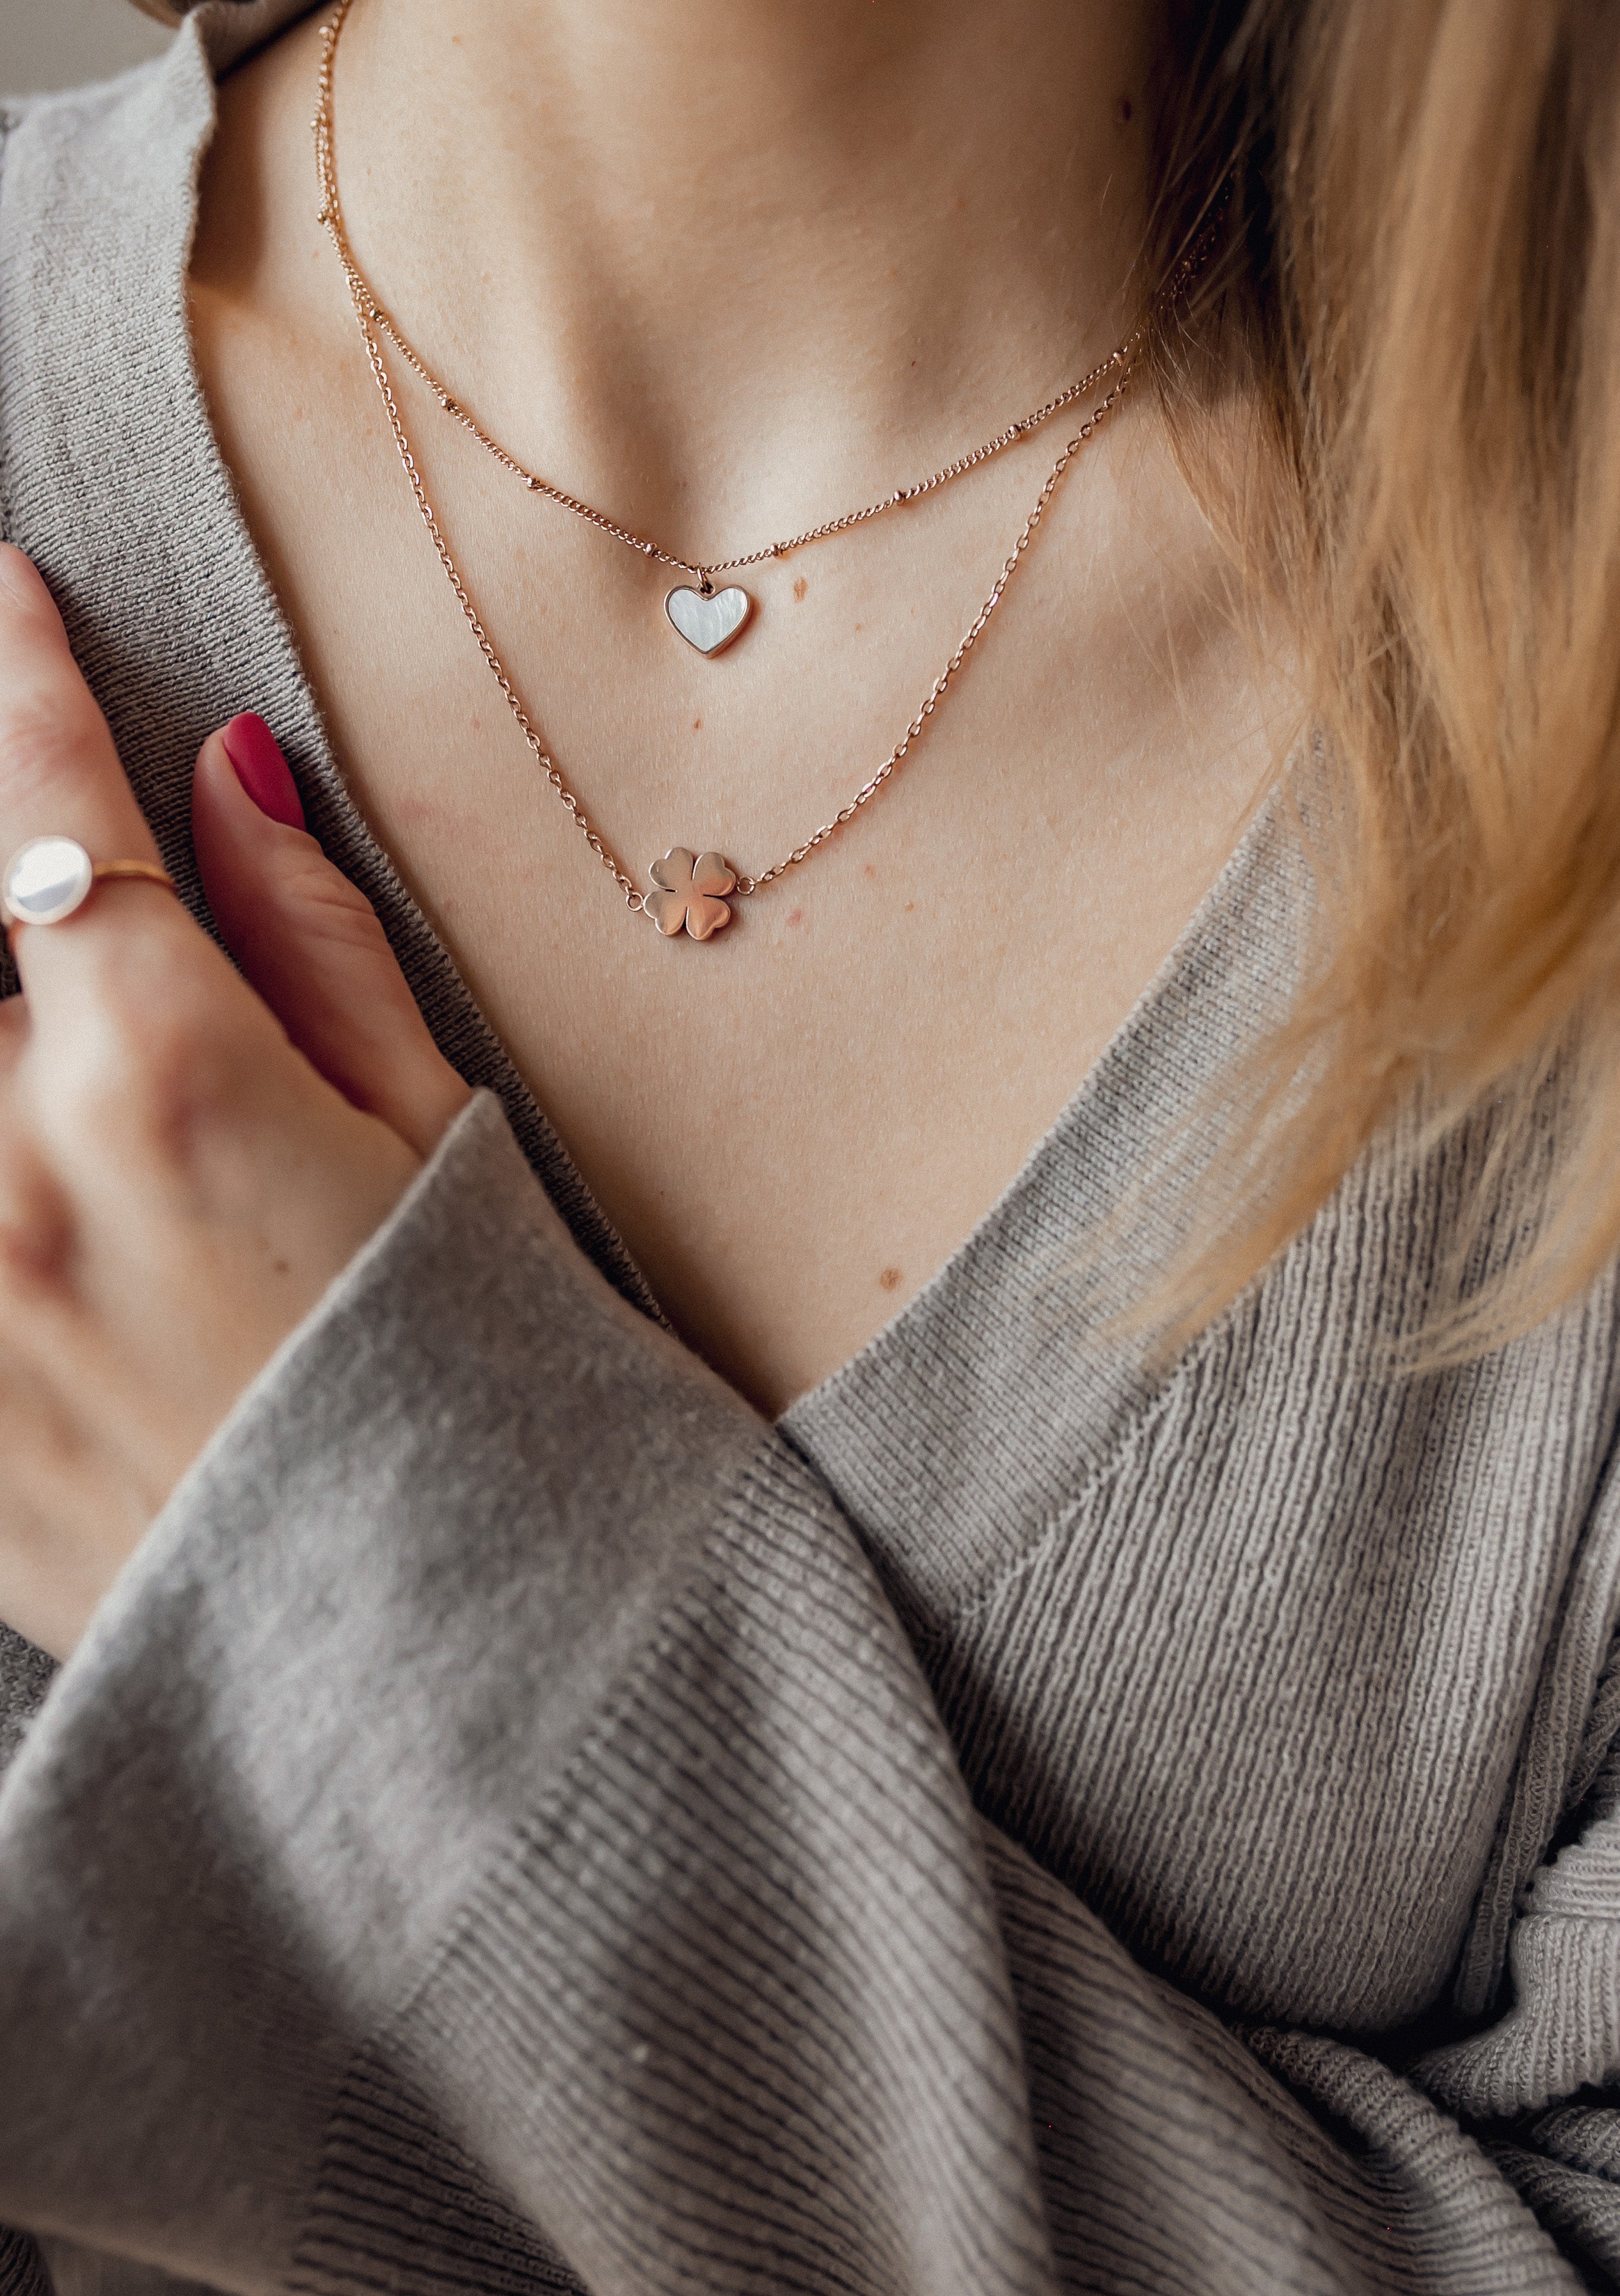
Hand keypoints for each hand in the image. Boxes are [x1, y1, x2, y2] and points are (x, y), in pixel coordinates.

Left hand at [0, 546, 470, 1660]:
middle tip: (2, 829)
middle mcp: (7, 1179)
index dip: (11, 672)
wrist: (434, 1658)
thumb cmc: (468, 1372)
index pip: (43, 807)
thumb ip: (310, 942)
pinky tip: (24, 1143)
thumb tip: (225, 775)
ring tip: (26, 1000)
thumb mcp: (428, 1138)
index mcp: (165, 1081)